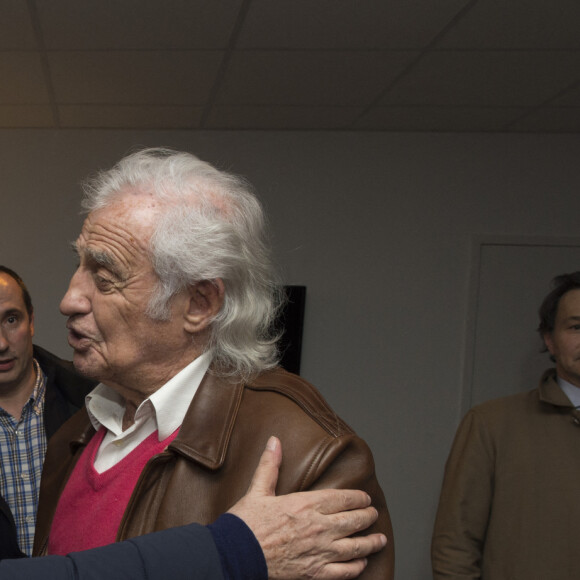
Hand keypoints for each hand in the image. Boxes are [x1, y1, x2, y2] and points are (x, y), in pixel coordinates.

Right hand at [228, 436, 386, 579]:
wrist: (235, 554)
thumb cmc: (246, 523)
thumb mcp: (258, 489)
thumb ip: (270, 465)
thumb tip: (274, 441)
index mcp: (306, 505)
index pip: (342, 498)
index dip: (358, 498)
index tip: (365, 498)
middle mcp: (318, 527)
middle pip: (353, 521)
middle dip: (367, 517)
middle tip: (374, 514)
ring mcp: (318, 551)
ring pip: (354, 547)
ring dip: (370, 542)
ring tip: (379, 539)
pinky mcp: (314, 572)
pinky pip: (343, 572)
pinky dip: (356, 567)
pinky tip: (361, 563)